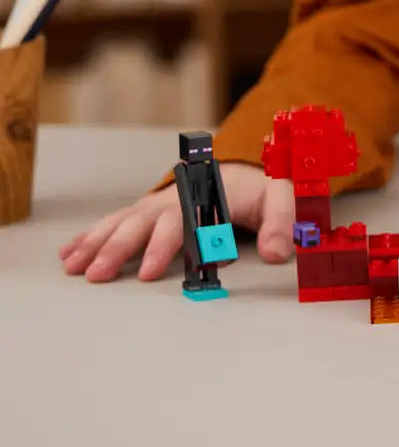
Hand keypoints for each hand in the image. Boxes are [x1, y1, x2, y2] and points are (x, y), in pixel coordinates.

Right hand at [59, 163, 294, 283]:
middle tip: (98, 276)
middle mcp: (174, 201)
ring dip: (97, 243)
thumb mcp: (280, 199)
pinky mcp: (145, 211)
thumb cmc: (258, 190)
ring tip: (75, 267)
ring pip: (122, 223)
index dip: (163, 247)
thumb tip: (277, 253)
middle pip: (142, 224)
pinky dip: (91, 236)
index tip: (147, 272)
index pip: (181, 223)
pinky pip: (114, 221)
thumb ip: (281, 224)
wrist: (241, 170)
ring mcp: (156, 206)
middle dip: (118, 249)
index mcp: (204, 199)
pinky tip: (70, 253)